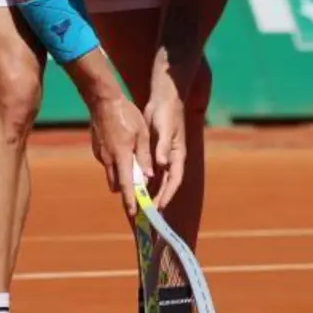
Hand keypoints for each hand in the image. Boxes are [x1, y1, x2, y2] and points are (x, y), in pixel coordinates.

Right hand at [89, 95, 153, 216]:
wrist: (103, 100)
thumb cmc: (126, 114)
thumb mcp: (142, 134)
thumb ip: (145, 157)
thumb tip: (149, 176)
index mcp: (121, 156)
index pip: (126, 185)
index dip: (130, 200)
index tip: (133, 213)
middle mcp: (108, 159)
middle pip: (117, 183)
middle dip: (126, 190)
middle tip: (137, 193)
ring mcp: (100, 154)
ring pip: (111, 173)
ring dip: (121, 175)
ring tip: (133, 167)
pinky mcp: (97, 149)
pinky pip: (108, 162)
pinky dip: (116, 163)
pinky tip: (122, 150)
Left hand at [144, 93, 186, 209]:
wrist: (164, 99)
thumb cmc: (167, 113)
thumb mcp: (164, 129)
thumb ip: (162, 147)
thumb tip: (161, 164)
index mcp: (177, 155)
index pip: (174, 180)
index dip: (167, 195)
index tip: (159, 207)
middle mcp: (171, 159)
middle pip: (165, 184)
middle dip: (157, 198)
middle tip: (147, 213)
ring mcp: (163, 156)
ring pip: (157, 179)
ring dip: (150, 192)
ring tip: (140, 206)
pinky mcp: (155, 152)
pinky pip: (149, 171)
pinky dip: (144, 180)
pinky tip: (135, 188)